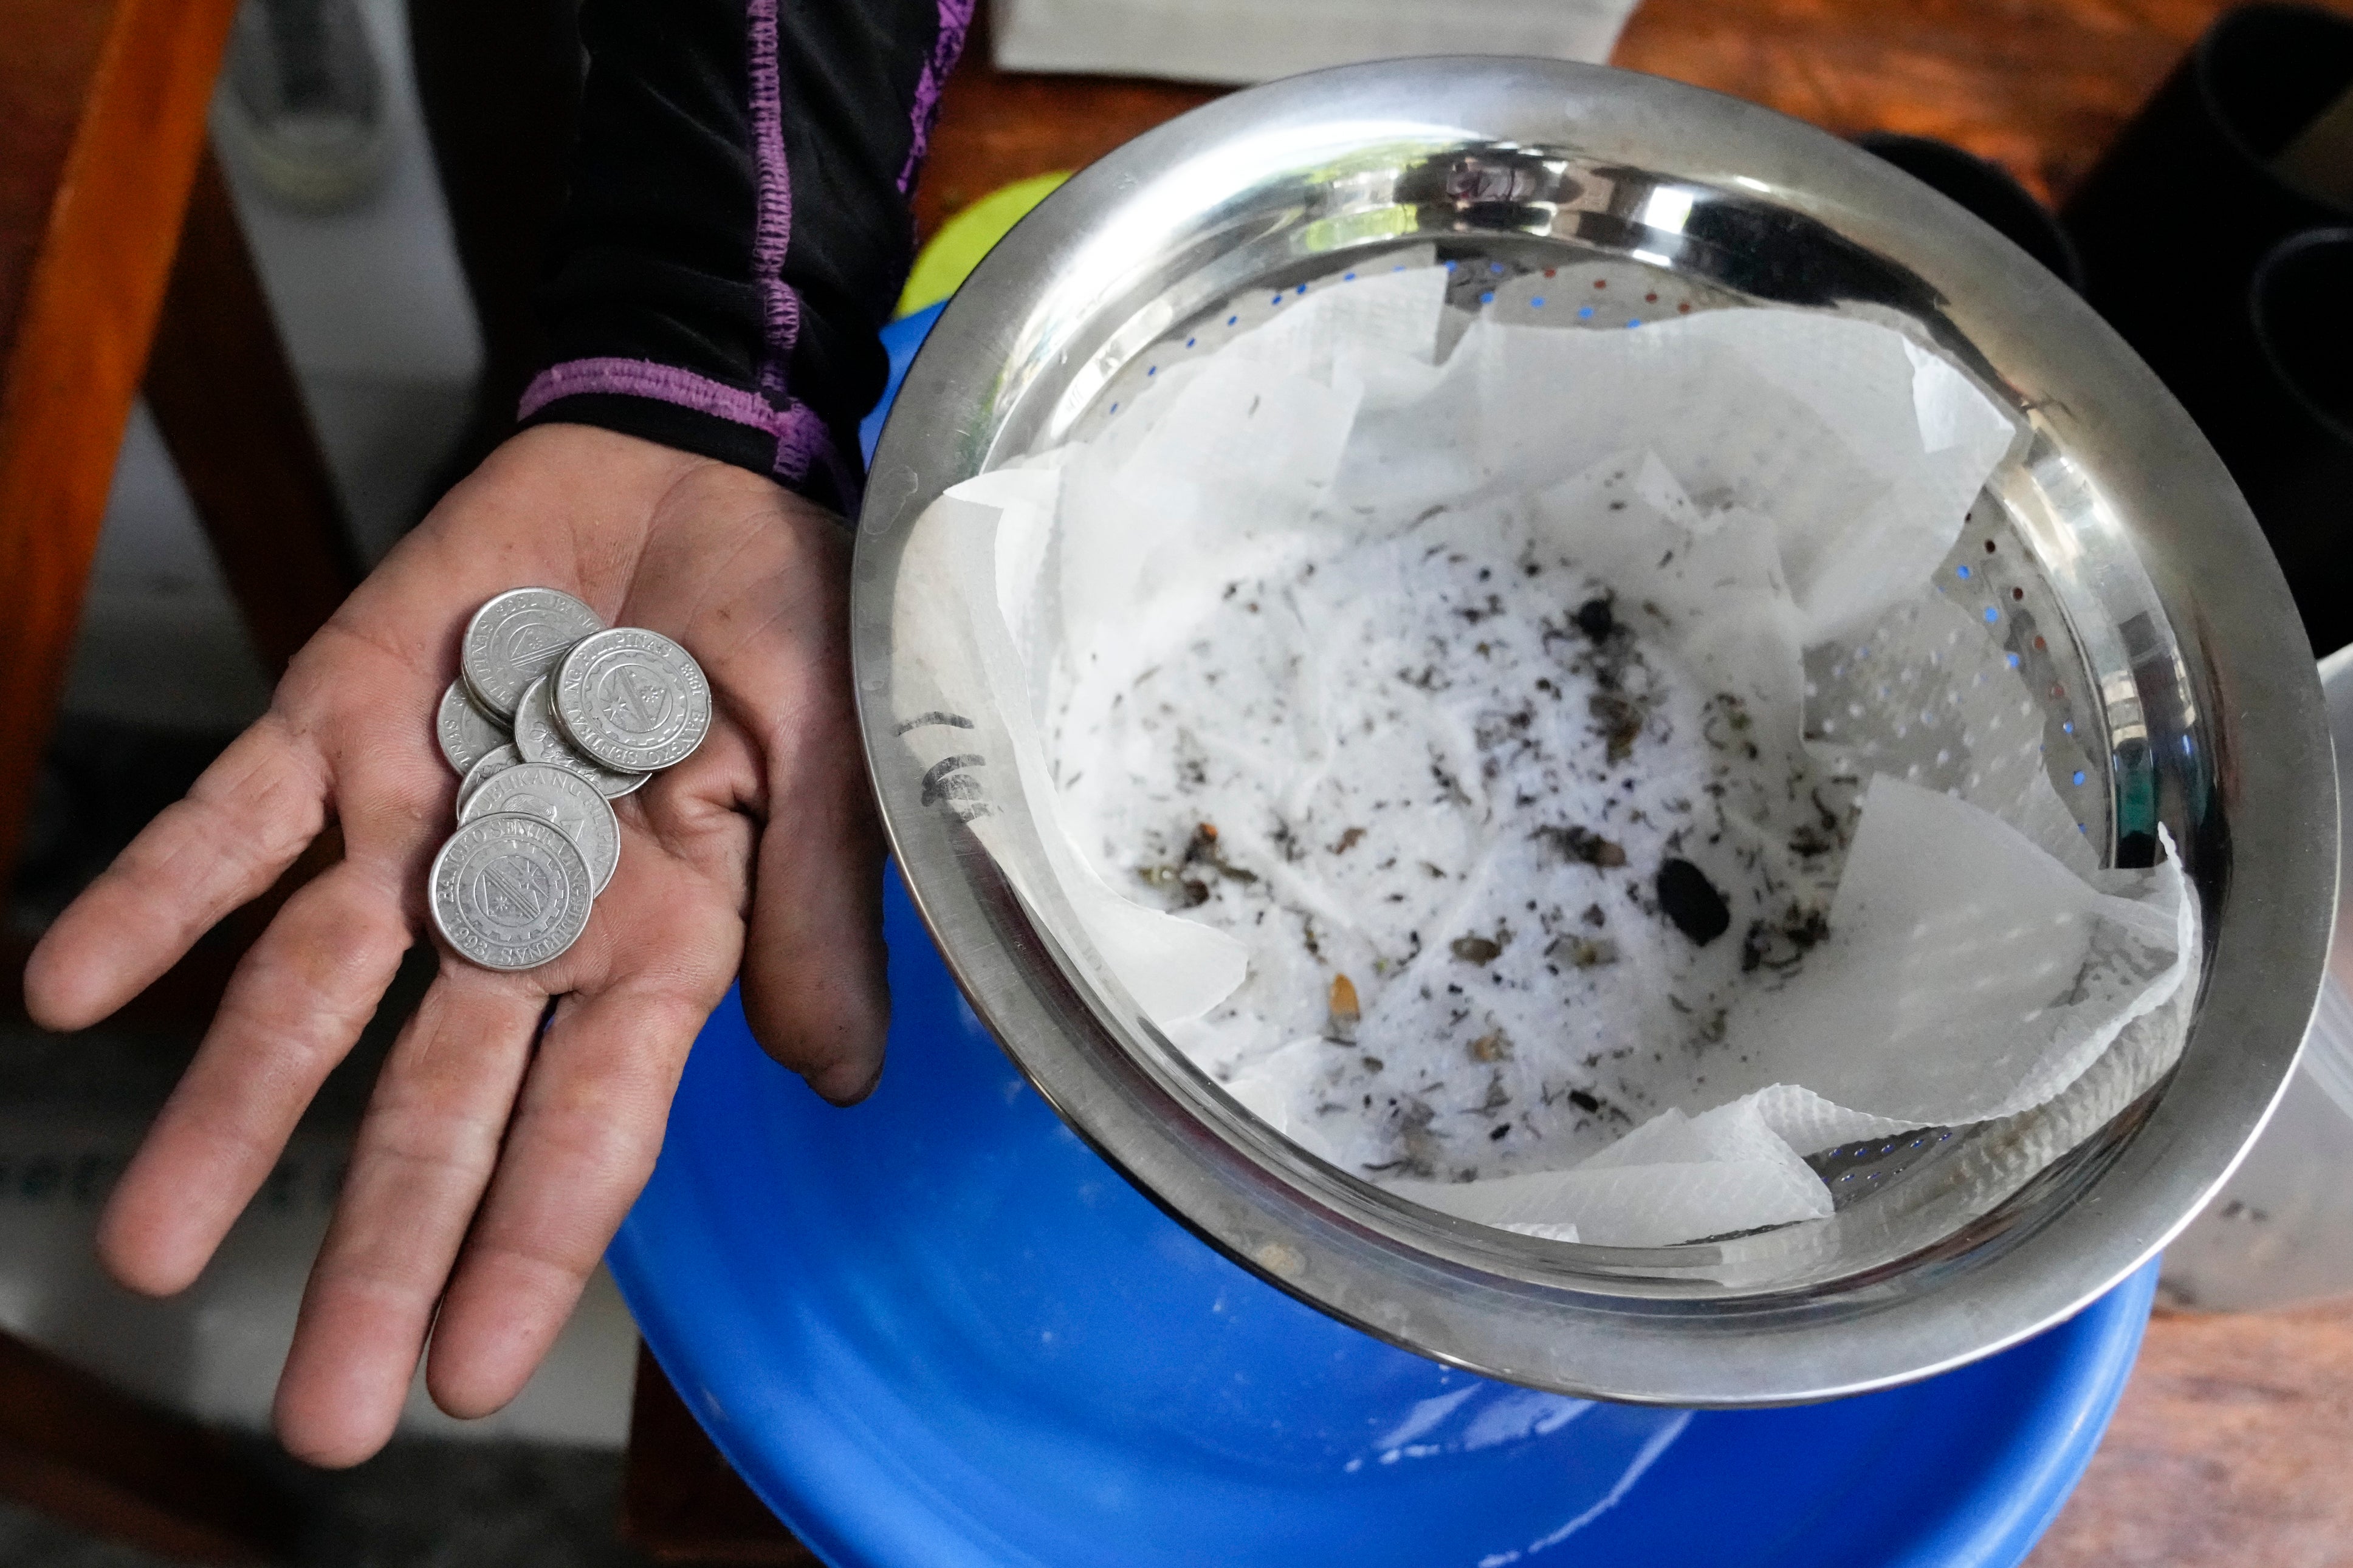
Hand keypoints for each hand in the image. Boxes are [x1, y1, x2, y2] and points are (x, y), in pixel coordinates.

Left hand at [23, 423, 887, 1464]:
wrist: (690, 463)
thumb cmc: (790, 615)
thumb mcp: (833, 752)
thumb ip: (811, 906)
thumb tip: (832, 1078)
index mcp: (660, 934)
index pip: (591, 1119)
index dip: (532, 1244)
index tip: (471, 1377)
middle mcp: (526, 914)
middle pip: (439, 1103)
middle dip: (378, 1252)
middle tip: (319, 1415)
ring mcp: (420, 830)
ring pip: (312, 996)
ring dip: (234, 1116)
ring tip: (149, 1249)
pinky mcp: (334, 728)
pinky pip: (232, 827)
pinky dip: (153, 900)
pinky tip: (61, 991)